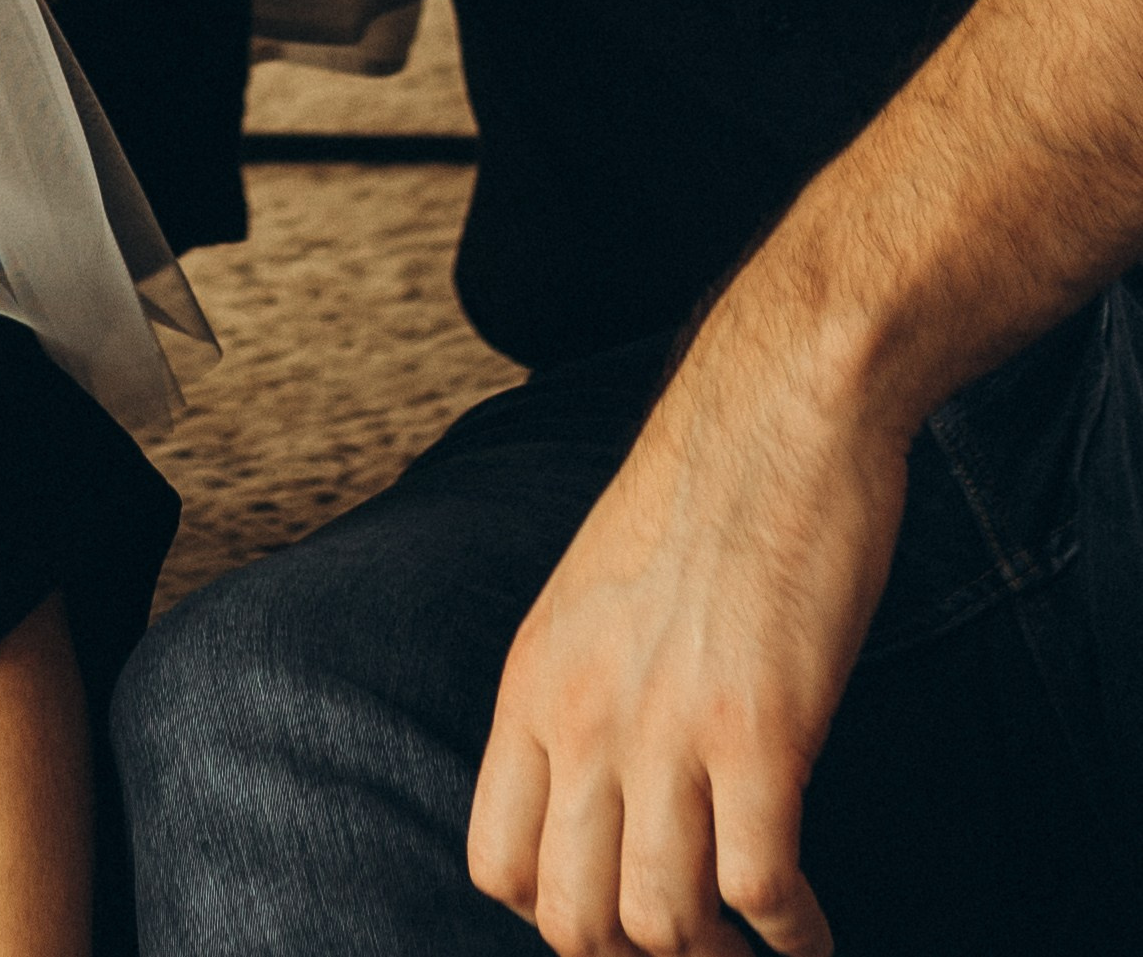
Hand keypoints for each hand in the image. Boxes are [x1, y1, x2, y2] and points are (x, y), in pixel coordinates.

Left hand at [468, 313, 907, 955]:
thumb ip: (584, 691)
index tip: (618, 916)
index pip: (497, 864)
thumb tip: (605, 794)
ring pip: (662, 926)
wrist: (778, 410)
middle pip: (574, 919)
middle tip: (693, 951)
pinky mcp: (762, 731)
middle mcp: (582, 715)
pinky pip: (761, 890)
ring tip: (755, 954)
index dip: (557, 915)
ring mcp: (668, 728)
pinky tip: (814, 936)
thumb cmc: (701, 493)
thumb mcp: (593, 595)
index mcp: (532, 681)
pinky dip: (795, 938)